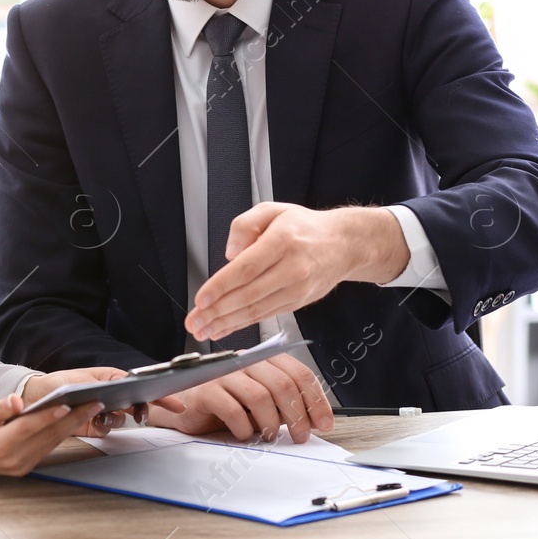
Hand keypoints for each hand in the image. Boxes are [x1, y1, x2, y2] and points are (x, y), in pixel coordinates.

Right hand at [0, 396, 103, 476]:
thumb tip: (18, 401)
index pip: (29, 427)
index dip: (49, 414)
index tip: (68, 403)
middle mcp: (13, 460)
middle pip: (48, 436)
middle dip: (73, 418)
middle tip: (94, 402)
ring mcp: (20, 466)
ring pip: (51, 443)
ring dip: (72, 425)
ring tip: (90, 408)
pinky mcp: (23, 467)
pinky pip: (46, 448)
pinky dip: (60, 433)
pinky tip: (72, 420)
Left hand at [20, 367, 183, 437]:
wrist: (38, 400)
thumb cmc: (59, 383)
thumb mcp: (81, 380)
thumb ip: (104, 384)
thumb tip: (123, 385)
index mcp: (111, 379)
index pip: (140, 384)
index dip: (159, 394)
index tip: (175, 403)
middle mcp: (111, 395)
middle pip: (137, 403)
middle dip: (142, 410)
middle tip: (141, 416)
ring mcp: (104, 411)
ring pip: (123, 419)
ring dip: (117, 419)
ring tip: (102, 414)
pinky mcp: (95, 425)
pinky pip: (108, 430)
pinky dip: (104, 427)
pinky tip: (94, 422)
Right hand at [137, 355, 332, 442]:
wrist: (184, 406)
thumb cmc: (225, 403)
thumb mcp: (261, 403)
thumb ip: (284, 405)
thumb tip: (316, 420)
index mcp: (262, 359)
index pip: (298, 372)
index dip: (316, 399)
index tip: (324, 423)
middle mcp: (244, 361)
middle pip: (282, 384)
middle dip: (297, 416)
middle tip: (300, 436)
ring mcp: (223, 373)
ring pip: (260, 396)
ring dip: (271, 423)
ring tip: (269, 437)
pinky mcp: (205, 390)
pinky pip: (232, 409)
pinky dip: (244, 428)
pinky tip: (244, 434)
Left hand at [187, 203, 407, 341]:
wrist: (343, 244)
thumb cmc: (305, 227)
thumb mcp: (272, 209)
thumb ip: (245, 224)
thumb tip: (230, 253)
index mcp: (283, 241)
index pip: (247, 268)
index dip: (221, 286)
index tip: (201, 299)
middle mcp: (292, 268)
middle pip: (248, 294)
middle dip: (216, 311)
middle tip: (194, 321)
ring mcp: (297, 288)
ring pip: (256, 310)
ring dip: (226, 323)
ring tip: (203, 329)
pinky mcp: (297, 302)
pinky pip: (265, 315)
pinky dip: (242, 324)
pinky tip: (224, 328)